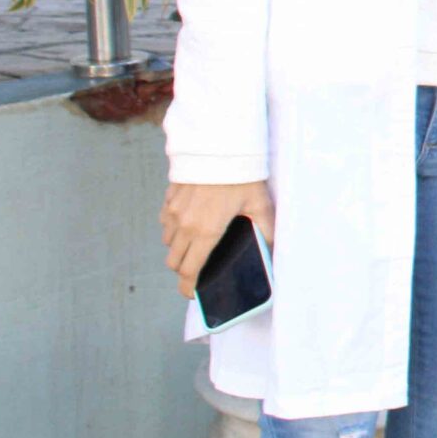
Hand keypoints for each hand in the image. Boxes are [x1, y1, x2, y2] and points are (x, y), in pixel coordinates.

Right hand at [160, 180, 274, 300]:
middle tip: (200, 267)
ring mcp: (173, 211)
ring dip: (180, 247)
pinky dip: (175, 227)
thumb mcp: (260, 203)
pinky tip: (192, 218)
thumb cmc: (242, 175)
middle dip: (185, 269)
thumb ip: (265, 230)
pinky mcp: (169, 198)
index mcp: (205, 231)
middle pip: (174, 261)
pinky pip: (166, 221)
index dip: (188, 287)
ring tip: (200, 241)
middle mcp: (183, 225)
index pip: (189, 271)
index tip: (192, 294)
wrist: (219, 144)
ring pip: (168, 242)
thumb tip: (271, 249)